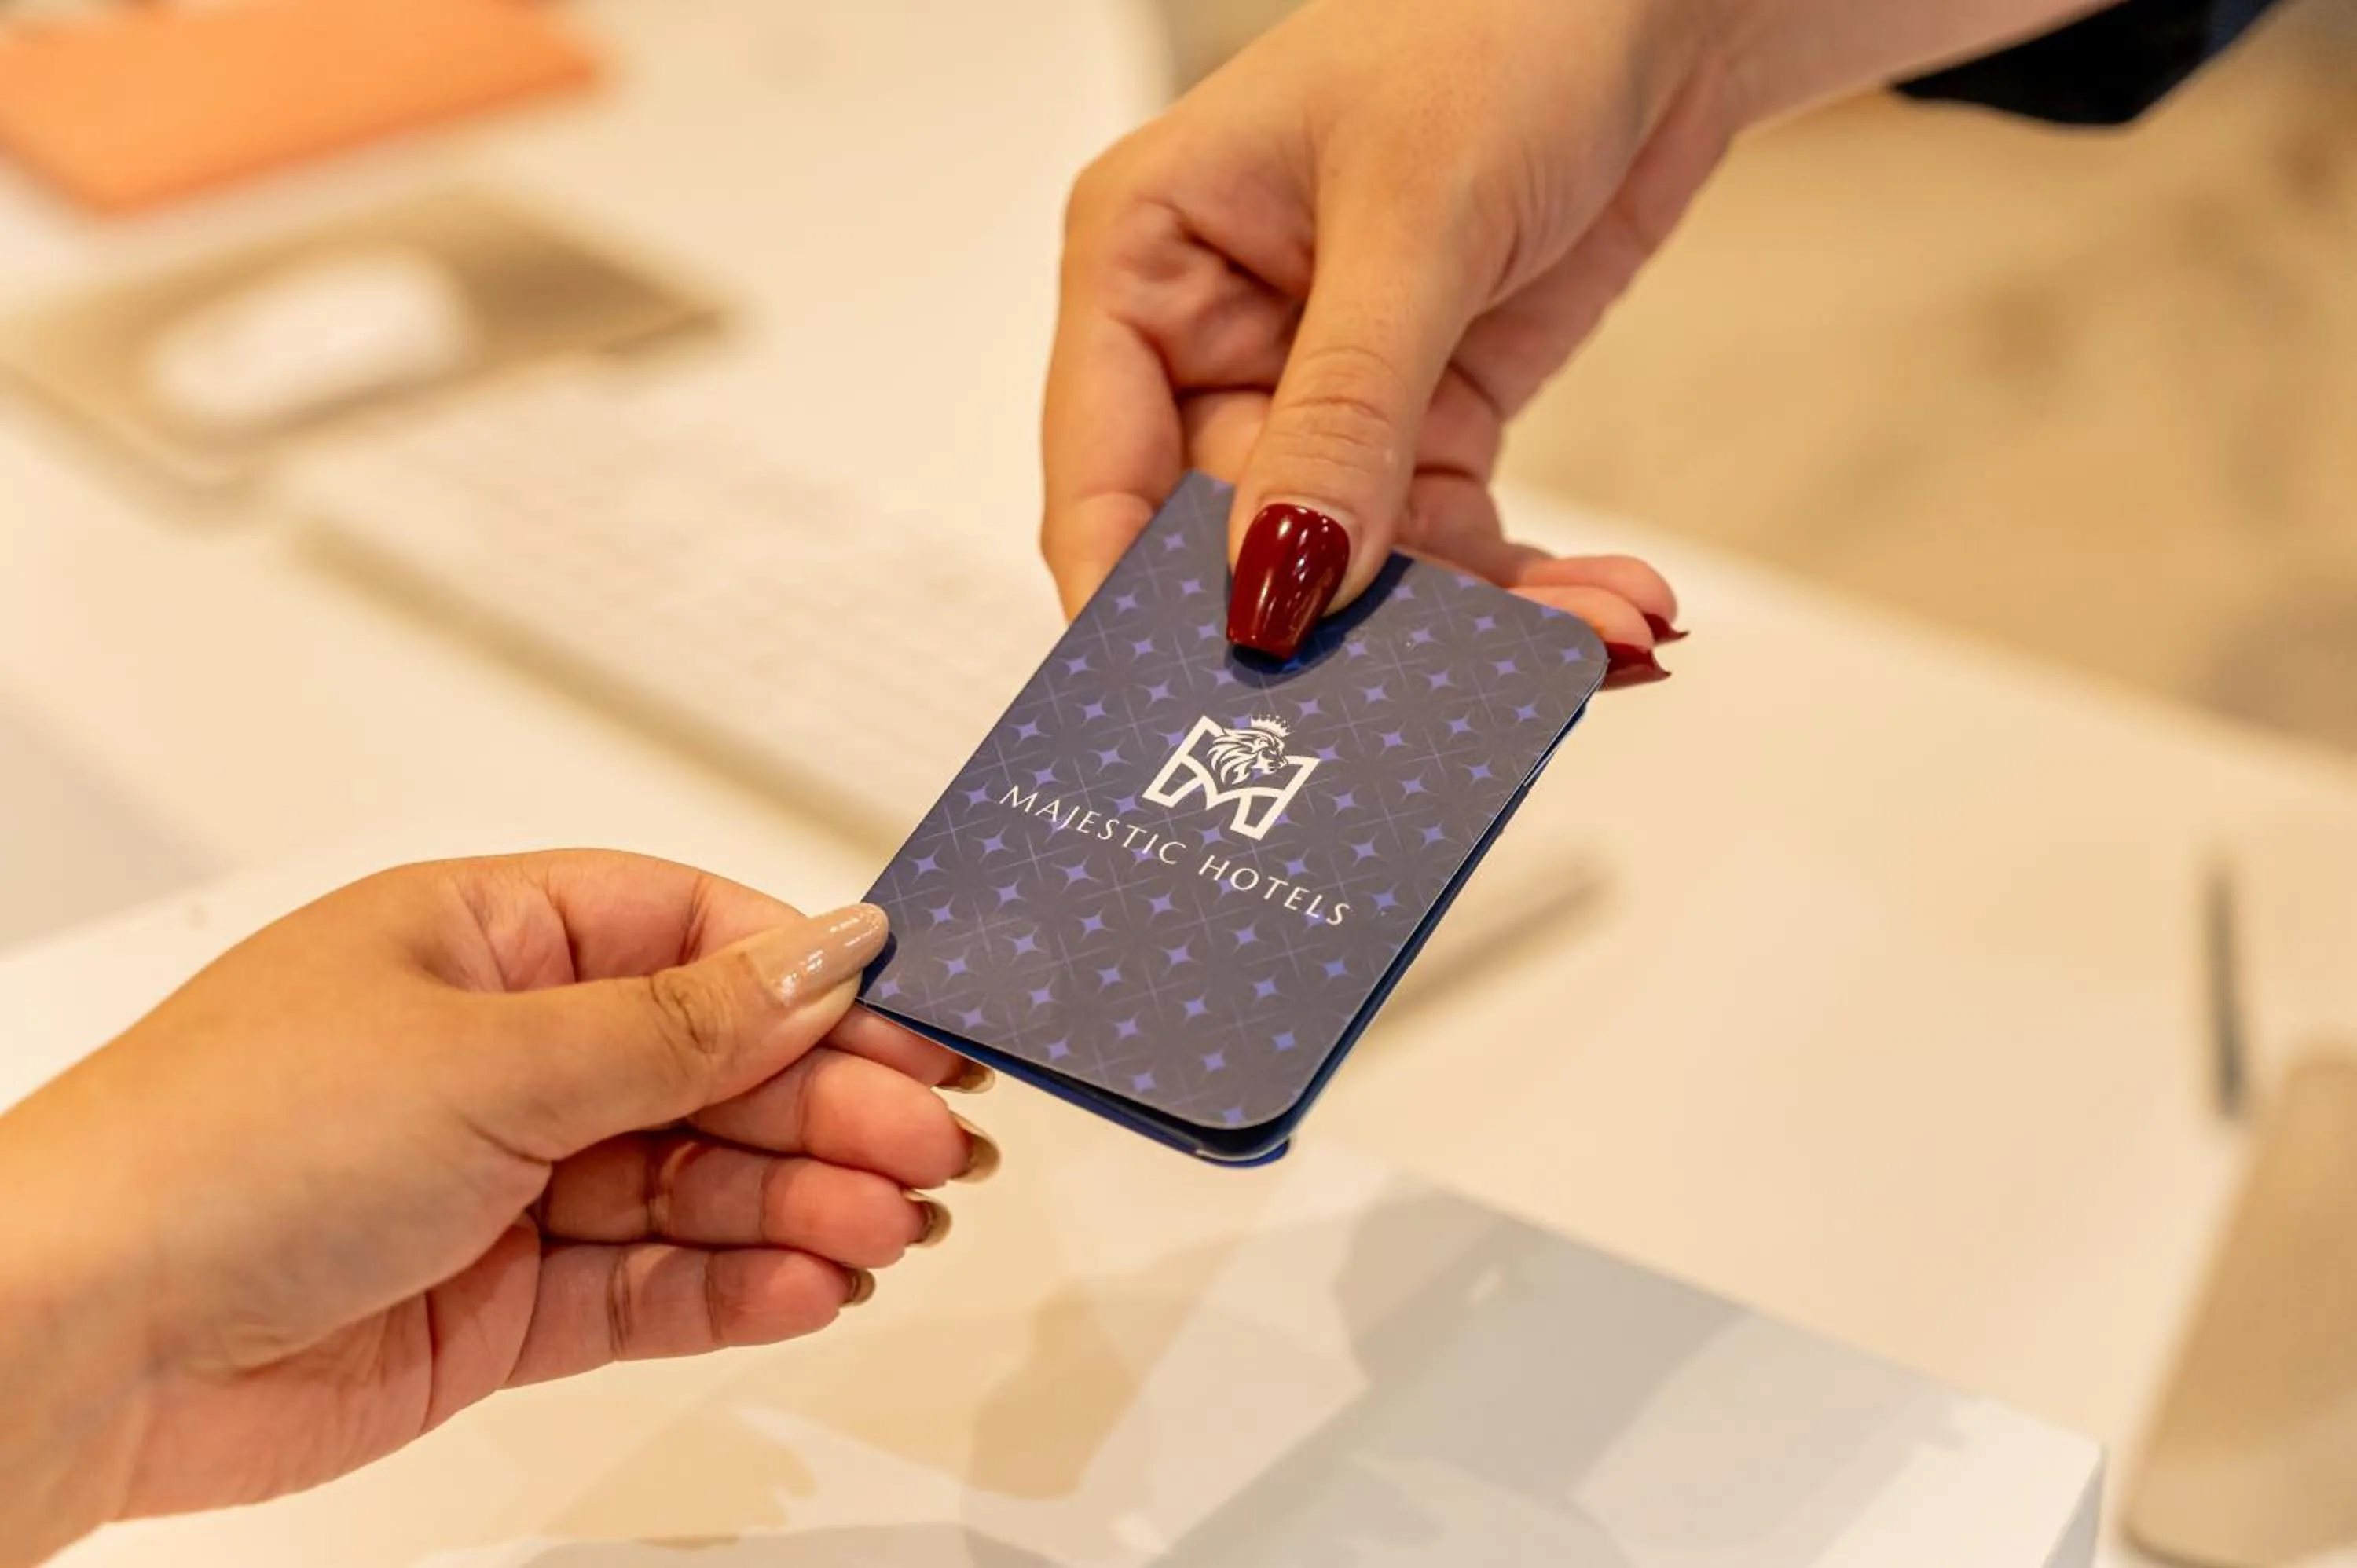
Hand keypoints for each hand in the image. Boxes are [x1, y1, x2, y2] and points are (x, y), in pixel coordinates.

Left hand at [0, 852, 993, 1564]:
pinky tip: (811, 1282)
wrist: (74, 1340)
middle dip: (828, 1106)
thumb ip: (683, 1026)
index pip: (692, 935)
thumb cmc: (222, 1148)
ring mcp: (502, 1182)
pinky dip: (736, 1286)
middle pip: (714, 1067)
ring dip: (801, 1202)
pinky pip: (649, 1285)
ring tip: (889, 1228)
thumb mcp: (492, 1055)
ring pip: (696, 1182)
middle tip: (930, 1147)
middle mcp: (499, 1055)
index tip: (916, 1022)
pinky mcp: (498, 1304)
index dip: (812, 980)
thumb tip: (827, 955)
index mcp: (483, 940)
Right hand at [1040, 0, 2103, 668]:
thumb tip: (1280, 590)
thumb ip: (1341, 415)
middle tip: (1452, 712)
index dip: (1140, 612)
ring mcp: (1321, 395)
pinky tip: (1616, 612)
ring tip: (1607, 638)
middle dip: (1355, 635)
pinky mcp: (1423, 423)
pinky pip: (1451, 550)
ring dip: (1481, 626)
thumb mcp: (1413, 220)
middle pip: (1238, 553)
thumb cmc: (1501, 25)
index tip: (1205, 715)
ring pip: (1362, 572)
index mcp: (1143, 263)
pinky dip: (1529, 594)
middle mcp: (1212, 344)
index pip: (1102, 480)